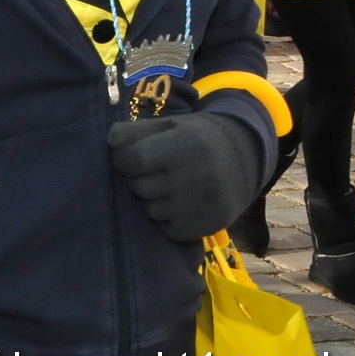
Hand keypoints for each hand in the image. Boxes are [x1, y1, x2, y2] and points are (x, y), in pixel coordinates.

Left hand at [109, 111, 263, 241]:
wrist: (244, 159)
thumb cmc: (195, 138)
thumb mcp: (168, 125)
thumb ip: (134, 131)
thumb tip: (110, 143)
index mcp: (184, 145)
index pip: (133, 159)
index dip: (123, 159)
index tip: (128, 158)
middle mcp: (195, 176)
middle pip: (139, 187)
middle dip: (135, 180)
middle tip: (149, 173)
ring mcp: (202, 205)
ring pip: (150, 210)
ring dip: (151, 200)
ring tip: (166, 187)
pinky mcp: (207, 227)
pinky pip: (168, 230)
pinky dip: (166, 219)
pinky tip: (178, 204)